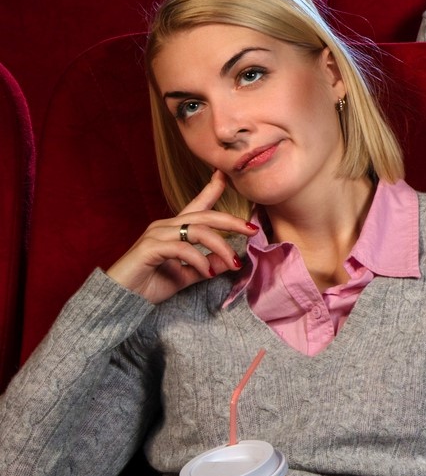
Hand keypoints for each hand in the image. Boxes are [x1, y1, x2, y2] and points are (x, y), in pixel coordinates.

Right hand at [104, 170, 256, 304]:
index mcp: (174, 229)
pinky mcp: (150, 247)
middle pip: (205, 216)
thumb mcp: (187, 275)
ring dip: (221, 247)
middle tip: (253, 230)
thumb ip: (207, 265)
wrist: (120, 300)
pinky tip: (208, 272)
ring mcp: (156, 234)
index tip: (225, 175)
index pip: (197, 205)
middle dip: (232, 222)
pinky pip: (183, 248)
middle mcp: (165, 226)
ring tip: (234, 264)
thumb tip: (232, 260)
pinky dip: (200, 260)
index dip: (212, 189)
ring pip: (198, 231)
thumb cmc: (149, 286)